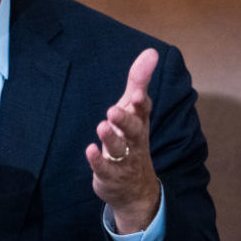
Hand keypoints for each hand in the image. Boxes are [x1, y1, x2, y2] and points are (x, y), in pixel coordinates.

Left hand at [85, 48, 160, 233]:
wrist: (135, 189)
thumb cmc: (132, 140)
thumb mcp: (135, 111)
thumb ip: (139, 82)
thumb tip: (151, 52)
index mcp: (139, 123)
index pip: (143, 111)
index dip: (140, 103)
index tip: (138, 94)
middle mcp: (134, 141)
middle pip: (133, 131)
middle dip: (125, 121)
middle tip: (113, 111)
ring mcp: (123, 160)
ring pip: (119, 149)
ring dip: (110, 138)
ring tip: (102, 126)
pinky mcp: (110, 175)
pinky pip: (104, 168)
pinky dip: (97, 160)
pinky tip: (90, 150)